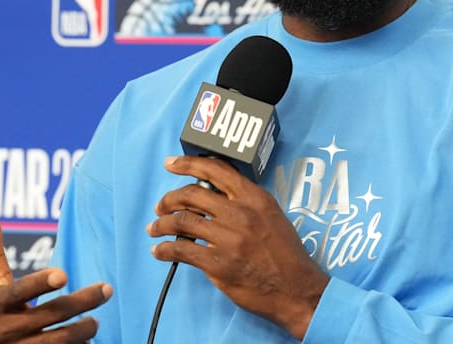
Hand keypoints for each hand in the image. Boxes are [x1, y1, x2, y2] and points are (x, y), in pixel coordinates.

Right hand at [0, 198, 112, 343]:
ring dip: (83, 331)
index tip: (62, 274)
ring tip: (94, 322)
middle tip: (105, 290)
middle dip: (82, 302)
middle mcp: (4, 330)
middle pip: (51, 315)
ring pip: (59, 342)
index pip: (19, 292)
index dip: (40, 284)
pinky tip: (86, 343)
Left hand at [148, 156, 329, 339]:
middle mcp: (240, 213)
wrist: (297, 289)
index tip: (170, 164)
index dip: (188, 164)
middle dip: (169, 199)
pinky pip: (181, 249)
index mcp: (255, 198)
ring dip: (161, 223)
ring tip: (155, 228)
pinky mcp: (218, 264)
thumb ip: (246, 203)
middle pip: (191, 195)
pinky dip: (164, 249)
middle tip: (161, 206)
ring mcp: (228, 238)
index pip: (216, 171)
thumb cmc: (286, 254)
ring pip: (182, 221)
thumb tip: (215, 197)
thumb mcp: (272, 216)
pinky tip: (159, 251)